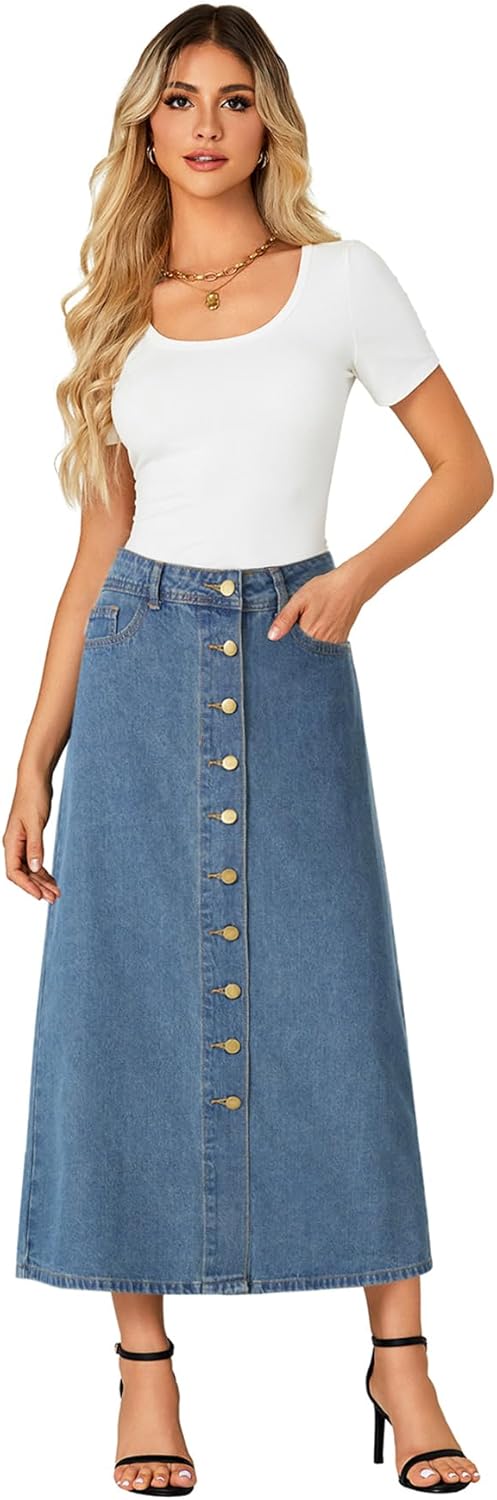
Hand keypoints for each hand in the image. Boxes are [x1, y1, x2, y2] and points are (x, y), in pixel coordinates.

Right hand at [3, 770, 61, 901]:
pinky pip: (35, 861)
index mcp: (11, 842)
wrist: (35, 779)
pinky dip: (43, 871)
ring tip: (56, 893)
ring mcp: (22, 842)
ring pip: (30, 869)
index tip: (40, 896)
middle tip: (54, 898)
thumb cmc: (33, 796)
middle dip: (38, 887)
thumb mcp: (36, 822)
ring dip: (42, 881)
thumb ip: (35, 846)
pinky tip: (52, 880)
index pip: (14, 872)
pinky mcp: (31, 839)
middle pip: (23, 874)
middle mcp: (14, 844)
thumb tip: (35, 868)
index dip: (26, 886)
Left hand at [267, 561, 361, 643]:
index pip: (289, 649)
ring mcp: (332, 643)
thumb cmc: (326, 589)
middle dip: (294, 648)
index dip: (283, 645)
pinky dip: (318, 645)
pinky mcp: (340, 641)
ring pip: (313, 652)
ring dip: (307, 647)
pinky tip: (316, 632)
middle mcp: (321, 642)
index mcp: (308, 633)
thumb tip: (272, 636)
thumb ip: (285, 619)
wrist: (352, 585)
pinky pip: (325, 650)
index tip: (281, 638)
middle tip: (297, 628)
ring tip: (308, 627)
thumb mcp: (299, 600)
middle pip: (302, 654)